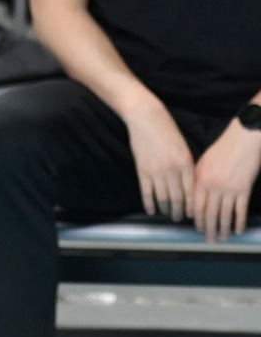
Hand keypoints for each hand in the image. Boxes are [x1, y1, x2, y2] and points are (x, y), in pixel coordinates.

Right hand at [122, 100, 193, 220]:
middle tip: (179, 218)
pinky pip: (147, 192)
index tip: (192, 213)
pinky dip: (149, 204)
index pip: (191, 191)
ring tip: (167, 216)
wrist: (146, 118)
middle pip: (178, 198)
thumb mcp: (182, 147)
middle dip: (179, 211)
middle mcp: (172, 170)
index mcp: (186, 163)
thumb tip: (187, 184)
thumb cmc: (166, 130)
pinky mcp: (142, 170)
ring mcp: (156, 171)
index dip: (192, 205)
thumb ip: (186, 165)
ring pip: (163, 198)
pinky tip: (151, 211)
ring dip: (165, 210)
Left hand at [192, 120, 260, 240]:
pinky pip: (240, 210)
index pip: (195, 205)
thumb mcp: (203, 162)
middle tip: (207, 239)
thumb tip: (193, 197)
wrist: (244, 138)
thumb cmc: (223, 148)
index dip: (196, 219)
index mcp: (200, 179)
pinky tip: (236, 230)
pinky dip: (238, 222)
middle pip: (208, 213)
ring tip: (221, 238)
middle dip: (207, 228)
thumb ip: (197, 179)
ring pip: (224, 215)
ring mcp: (229, 189)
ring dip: (222, 229)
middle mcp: (212, 186)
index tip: (196, 227)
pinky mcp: (244, 189)